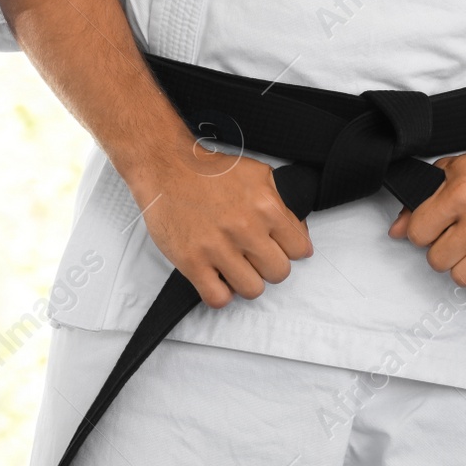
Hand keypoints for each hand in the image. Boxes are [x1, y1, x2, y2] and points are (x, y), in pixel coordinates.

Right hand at [121, 136, 312, 307]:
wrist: (166, 166)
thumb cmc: (210, 172)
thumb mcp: (258, 175)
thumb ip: (282, 203)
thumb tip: (299, 233)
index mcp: (266, 206)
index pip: (299, 249)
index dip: (290, 250)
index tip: (277, 248)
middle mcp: (245, 228)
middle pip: (279, 273)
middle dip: (269, 267)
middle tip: (254, 257)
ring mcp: (217, 247)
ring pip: (253, 290)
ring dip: (246, 282)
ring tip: (235, 268)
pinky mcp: (191, 261)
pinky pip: (218, 298)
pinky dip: (220, 294)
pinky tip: (216, 278)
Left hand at [388, 141, 465, 296]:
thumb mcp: (453, 173)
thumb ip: (420, 202)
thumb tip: (396, 232)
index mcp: (462, 192)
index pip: (418, 234)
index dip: (423, 232)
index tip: (436, 227)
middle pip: (437, 261)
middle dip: (443, 250)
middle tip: (459, 237)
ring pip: (462, 278)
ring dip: (465, 267)